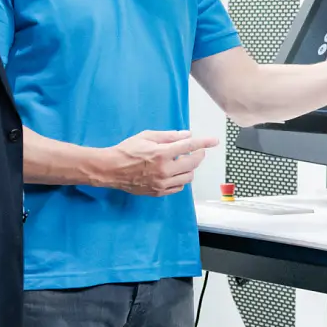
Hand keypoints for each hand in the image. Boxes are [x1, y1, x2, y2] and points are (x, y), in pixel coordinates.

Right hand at [98, 130, 220, 196]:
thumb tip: (187, 135)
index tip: (214, 141)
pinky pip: (178, 187)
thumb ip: (169, 136)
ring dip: (190, 169)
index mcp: (162, 153)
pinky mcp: (158, 192)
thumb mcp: (147, 136)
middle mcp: (165, 170)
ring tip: (182, 162)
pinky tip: (175, 173)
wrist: (111, 169)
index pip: (189, 147)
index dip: (204, 143)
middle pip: (192, 164)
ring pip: (188, 177)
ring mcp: (162, 183)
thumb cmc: (127, 150)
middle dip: (198, 156)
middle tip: (195, 151)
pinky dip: (181, 180)